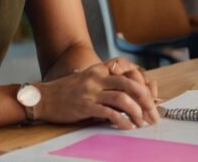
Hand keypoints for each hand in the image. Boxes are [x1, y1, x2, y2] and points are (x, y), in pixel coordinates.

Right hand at [33, 58, 158, 129]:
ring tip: (142, 122)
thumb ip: (105, 83)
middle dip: (146, 101)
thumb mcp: (87, 79)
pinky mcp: (86, 106)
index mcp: (100, 69)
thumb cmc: (66, 91)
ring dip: (137, 112)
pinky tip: (128, 127)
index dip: (144, 86)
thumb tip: (129, 95)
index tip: (152, 99)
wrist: (43, 98)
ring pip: (123, 99)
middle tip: (153, 114)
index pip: (129, 73)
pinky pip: (110, 113)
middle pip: (131, 85)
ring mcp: (92, 92)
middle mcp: (98, 77)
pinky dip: (122, 121)